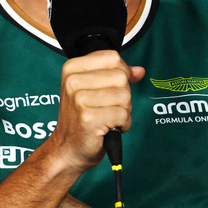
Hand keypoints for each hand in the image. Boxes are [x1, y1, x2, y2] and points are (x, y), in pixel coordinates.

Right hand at [45, 50, 143, 170]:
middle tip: (108, 108)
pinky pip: (123, 115)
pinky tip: (109, 128)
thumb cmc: (81, 119)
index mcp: (72, 68)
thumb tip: (139, 71)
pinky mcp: (88, 118)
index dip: (121, 73)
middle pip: (121, 77)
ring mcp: (79, 100)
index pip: (113, 57)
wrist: (67, 149)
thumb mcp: (94, 89)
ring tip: (108, 118)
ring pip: (125, 96)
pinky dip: (122, 124)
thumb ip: (117, 75)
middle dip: (123, 95)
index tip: (112, 88)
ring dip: (124, 111)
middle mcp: (73, 81)